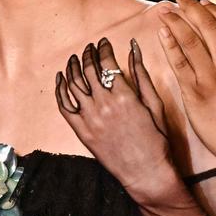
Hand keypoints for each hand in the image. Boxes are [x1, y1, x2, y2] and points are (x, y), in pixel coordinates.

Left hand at [56, 37, 177, 199]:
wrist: (146, 173)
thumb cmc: (156, 140)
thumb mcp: (155, 104)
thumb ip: (142, 74)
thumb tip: (134, 48)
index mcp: (125, 96)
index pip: (107, 63)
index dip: (104, 49)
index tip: (104, 42)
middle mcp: (104, 104)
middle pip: (88, 70)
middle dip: (88, 54)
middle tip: (89, 48)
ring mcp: (90, 118)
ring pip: (73, 84)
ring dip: (72, 67)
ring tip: (75, 58)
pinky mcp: (82, 132)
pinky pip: (64, 106)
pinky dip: (59, 90)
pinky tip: (60, 78)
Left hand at [158, 0, 215, 202]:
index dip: (212, 9)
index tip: (201, 2)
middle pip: (207, 26)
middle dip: (190, 7)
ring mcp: (211, 79)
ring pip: (190, 40)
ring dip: (174, 21)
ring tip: (164, 10)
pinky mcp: (194, 93)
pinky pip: (178, 63)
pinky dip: (169, 44)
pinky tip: (162, 32)